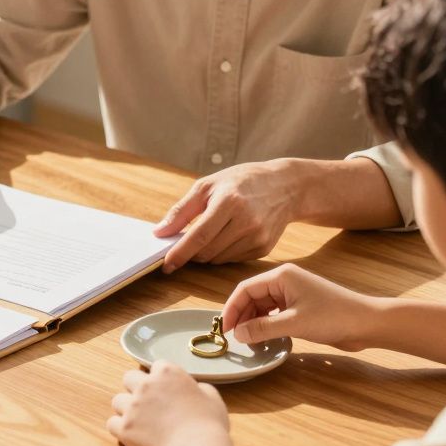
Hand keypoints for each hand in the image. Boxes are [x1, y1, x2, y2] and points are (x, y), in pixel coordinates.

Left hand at [107, 362, 228, 445]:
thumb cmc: (208, 425)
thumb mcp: (212, 398)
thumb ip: (198, 388)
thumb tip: (193, 389)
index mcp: (167, 373)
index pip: (157, 366)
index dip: (162, 378)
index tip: (167, 390)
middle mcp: (145, 386)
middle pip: (129, 378)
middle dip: (136, 388)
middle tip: (148, 403)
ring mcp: (132, 407)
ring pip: (117, 400)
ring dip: (126, 408)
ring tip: (140, 421)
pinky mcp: (124, 428)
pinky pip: (112, 423)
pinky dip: (121, 429)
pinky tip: (133, 435)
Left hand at [155, 159, 300, 271]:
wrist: (286, 186)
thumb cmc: (242, 181)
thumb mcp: (208, 185)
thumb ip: (182, 210)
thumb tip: (160, 232)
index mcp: (229, 202)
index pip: (199, 236)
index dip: (180, 253)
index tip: (166, 264)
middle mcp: (246, 221)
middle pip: (207, 251)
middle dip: (190, 252)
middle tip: (185, 242)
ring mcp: (257, 237)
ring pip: (218, 259)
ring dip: (206, 253)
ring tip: (211, 233)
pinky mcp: (264, 248)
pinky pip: (232, 260)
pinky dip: (222, 253)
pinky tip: (228, 235)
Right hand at [221, 263, 375, 349]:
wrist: (367, 323)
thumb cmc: (334, 317)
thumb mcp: (294, 323)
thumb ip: (263, 328)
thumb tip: (238, 335)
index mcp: (281, 276)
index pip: (245, 289)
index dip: (232, 309)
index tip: (224, 329)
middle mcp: (284, 281)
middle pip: (252, 297)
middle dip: (242, 316)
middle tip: (235, 338)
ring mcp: (293, 294)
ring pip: (262, 307)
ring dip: (254, 322)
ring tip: (248, 340)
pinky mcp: (300, 306)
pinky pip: (274, 314)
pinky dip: (266, 325)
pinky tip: (264, 338)